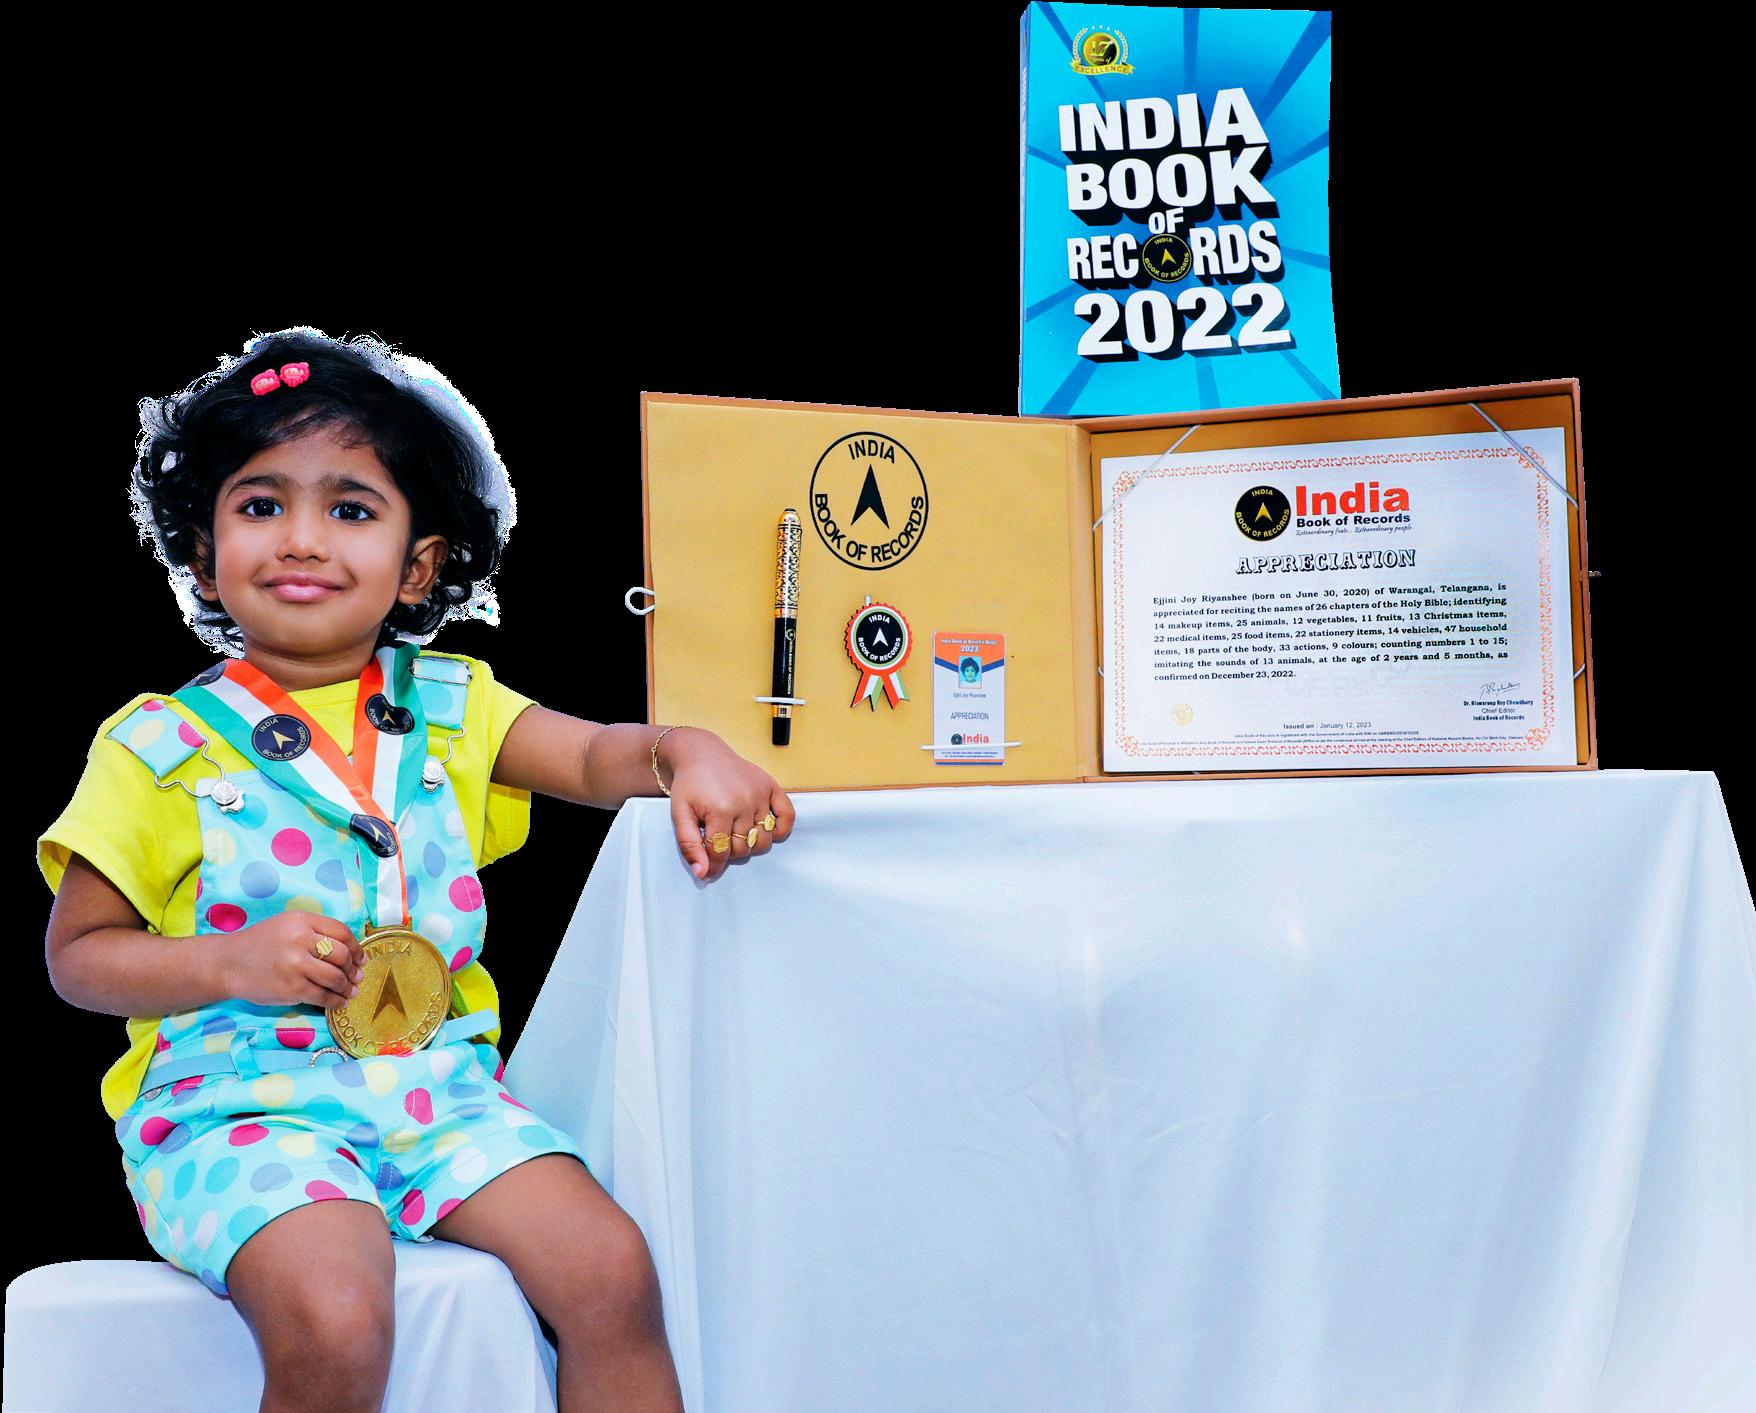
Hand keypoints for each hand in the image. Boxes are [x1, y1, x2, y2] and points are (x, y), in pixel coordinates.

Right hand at [221, 912, 367, 1009]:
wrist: (228, 963)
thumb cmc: (260, 944)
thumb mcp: (287, 926)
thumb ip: (315, 932)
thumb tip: (349, 951)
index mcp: (302, 921)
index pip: (342, 932)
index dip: (356, 947)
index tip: (360, 958)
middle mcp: (300, 941)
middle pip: (342, 955)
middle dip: (354, 969)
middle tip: (358, 977)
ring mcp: (296, 966)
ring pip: (335, 978)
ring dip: (347, 987)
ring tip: (351, 991)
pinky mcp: (291, 989)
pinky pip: (322, 997)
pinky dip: (335, 1001)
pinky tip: (339, 1002)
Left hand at [663, 729, 795, 881]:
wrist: (703, 755)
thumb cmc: (690, 786)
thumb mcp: (680, 814)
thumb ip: (689, 845)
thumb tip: (703, 874)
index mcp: (720, 809)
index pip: (721, 852)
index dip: (713, 865)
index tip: (708, 869)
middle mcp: (744, 801)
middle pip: (743, 849)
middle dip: (729, 851)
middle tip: (718, 839)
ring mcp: (761, 794)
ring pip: (764, 840)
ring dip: (750, 844)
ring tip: (735, 833)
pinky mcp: (772, 787)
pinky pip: (788, 817)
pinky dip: (780, 830)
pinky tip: (764, 829)